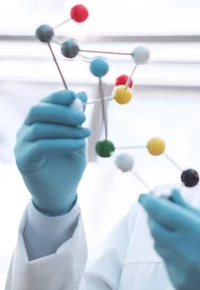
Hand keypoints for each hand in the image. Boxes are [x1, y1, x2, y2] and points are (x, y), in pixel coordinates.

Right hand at [15, 90, 90, 215]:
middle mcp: (26, 131)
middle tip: (82, 117)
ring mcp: (22, 145)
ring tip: (86, 134)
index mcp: (37, 123)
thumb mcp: (77, 139)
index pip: (43, 103)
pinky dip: (62, 143)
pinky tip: (79, 144)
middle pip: (36, 111)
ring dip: (65, 129)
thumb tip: (81, 95)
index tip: (75, 96)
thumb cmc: (68, 166)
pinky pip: (41, 146)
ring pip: (39, 128)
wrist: (61, 194)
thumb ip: (76, 120)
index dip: (58, 97)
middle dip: (61, 111)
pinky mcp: (24, 160)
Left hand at [139, 189, 199, 289]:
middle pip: (155, 229)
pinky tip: (191, 255)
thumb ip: (193, 211)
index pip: (165, 213)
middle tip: (158, 210)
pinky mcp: (179, 285)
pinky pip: (167, 262)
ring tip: (180, 231)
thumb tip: (170, 195)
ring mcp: (183, 272)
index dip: (150, 203)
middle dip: (153, 217)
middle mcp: (190, 253)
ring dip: (163, 234)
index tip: (143, 196)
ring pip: (158, 245)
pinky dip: (172, 252)